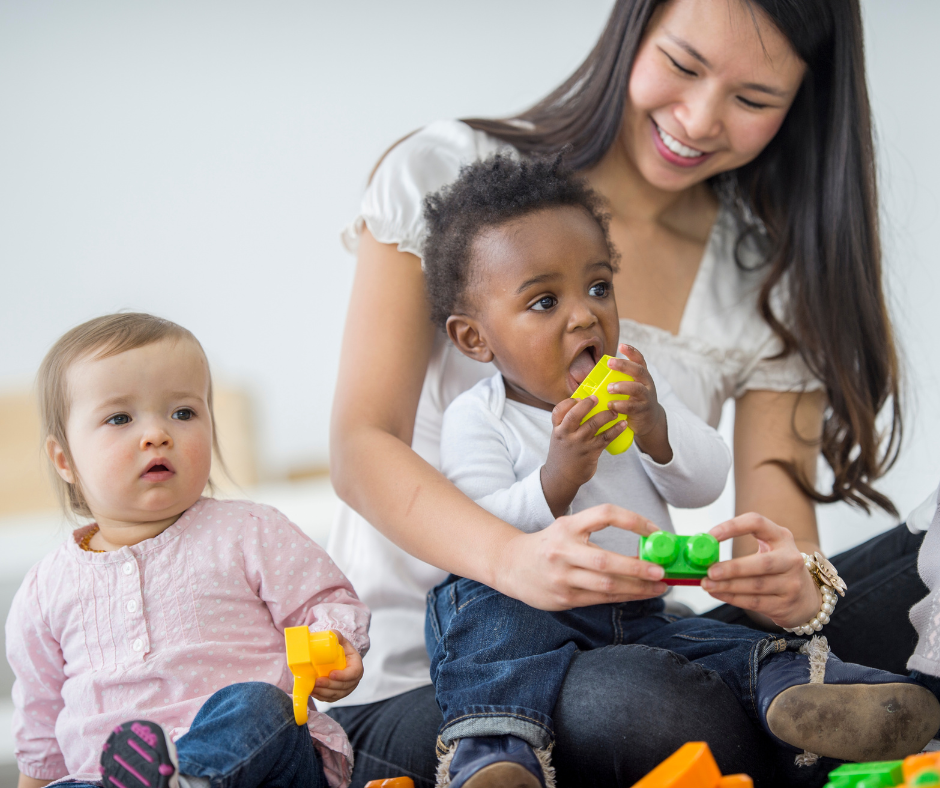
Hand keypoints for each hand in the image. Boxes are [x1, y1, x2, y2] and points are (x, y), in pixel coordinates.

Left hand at [311, 632, 363, 702]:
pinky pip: (331, 698)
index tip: (331, 673)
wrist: (337, 656)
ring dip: (324, 692)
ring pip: (337, 694)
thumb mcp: (339, 639)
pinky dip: (322, 697)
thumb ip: (336, 636)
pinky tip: (314, 692)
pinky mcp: (338, 693)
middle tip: (317, 681)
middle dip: (329, 685)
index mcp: (356, 664)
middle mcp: (354, 679)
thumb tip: (330, 635)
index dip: (343, 676)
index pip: (353, 673)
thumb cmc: (339, 647)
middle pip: (344, 686)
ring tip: (313, 688)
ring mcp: (347, 688)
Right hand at [493, 504, 667, 609]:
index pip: (604, 514)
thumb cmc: (548, 546)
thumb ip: (596, 532)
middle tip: (661, 569)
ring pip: (607, 585)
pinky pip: (600, 599)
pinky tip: (640, 593)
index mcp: (567, 526)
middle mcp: (563, 551)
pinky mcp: (564, 598)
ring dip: (638, 587)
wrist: (511, 565)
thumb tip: (643, 544)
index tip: (654, 530)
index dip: (633, 520)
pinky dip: (624, 596)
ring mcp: (562, 577)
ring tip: (660, 586)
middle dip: (638, 567)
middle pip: (607, 560)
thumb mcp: (567, 529)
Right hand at [541, 394, 628, 515]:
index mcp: (557, 429)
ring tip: (615, 411)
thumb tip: (584, 405)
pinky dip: (615, 430)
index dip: (569, 402)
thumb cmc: (563, 453)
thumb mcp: (559, 437)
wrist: (562, 477)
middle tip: (597, 397)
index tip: (579, 398)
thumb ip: (567, 423)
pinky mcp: (590, 452)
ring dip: (606, 415)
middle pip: (575, 415)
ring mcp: (578, 443)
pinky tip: (623, 424)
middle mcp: (566, 434)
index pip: (558, 410)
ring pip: (593, 424)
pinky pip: (605, 438)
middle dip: (587, 404)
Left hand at [605, 344, 671, 463]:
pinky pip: (633, 407)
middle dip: (624, 366)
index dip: (632, 352)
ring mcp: (646, 397)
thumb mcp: (631, 387)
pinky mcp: (643, 411)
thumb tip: (594, 374)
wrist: (650, 420)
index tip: (621, 345)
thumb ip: (620, 379)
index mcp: (642, 376)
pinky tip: (611, 405)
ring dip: (622, 387)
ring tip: (610, 388)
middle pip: (639, 371)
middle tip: (610, 363)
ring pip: (637, 389)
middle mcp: (647, 384)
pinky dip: (621, 405)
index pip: (639, 360)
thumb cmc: (634, 399)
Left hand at [700, 513, 821, 627]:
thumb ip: (742, 547)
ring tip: (706, 584)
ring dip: (727, 586)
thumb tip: (701, 552)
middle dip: (732, 568)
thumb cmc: (776, 568)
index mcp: (782, 536)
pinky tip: (717, 593)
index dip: (732, 527)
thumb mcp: (768, 550)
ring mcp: (792, 583)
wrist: (806, 599)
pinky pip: (754, 602)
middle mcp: (791, 558)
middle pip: (761, 563)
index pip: (757, 523)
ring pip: (755, 586)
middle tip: (709, 571)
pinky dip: (732, 598)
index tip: (711, 535)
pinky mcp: (786, 604)